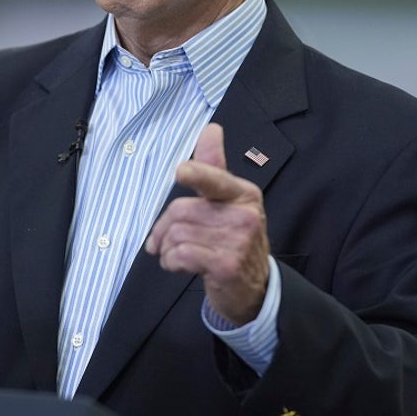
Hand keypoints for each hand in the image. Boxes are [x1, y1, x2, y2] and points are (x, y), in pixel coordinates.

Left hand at [144, 123, 269, 325]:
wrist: (254, 289)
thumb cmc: (232, 240)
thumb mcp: (228, 203)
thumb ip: (213, 168)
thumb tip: (211, 128)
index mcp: (243, 193)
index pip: (215, 179)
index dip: (197, 174)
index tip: (181, 172)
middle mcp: (244, 214)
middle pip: (180, 210)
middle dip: (162, 228)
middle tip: (162, 242)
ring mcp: (238, 241)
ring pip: (176, 234)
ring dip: (166, 248)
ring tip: (176, 255)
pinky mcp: (227, 265)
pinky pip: (180, 254)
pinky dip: (170, 261)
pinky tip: (179, 266)